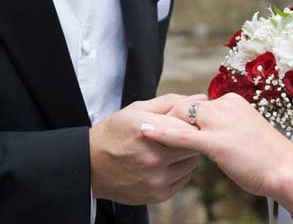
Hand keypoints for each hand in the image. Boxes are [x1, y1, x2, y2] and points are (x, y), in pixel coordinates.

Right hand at [89, 94, 206, 204]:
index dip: (193, 122)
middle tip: (178, 134)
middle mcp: (154, 157)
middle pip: (194, 145)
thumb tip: (202, 98)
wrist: (90, 165)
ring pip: (192, 162)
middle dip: (190, 138)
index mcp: (148, 131)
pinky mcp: (159, 194)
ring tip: (167, 149)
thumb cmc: (115, 132)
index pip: (190, 126)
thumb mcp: (137, 110)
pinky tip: (163, 164)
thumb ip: (172, 102)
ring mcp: (156, 179)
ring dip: (185, 155)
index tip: (188, 121)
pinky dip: (179, 170)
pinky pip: (184, 178)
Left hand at [141, 93, 292, 197]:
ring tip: (139, 128)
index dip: (181, 114)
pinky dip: (161, 133)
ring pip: (181, 117)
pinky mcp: (216, 141)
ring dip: (161, 124)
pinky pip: (182, 135)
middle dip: (167, 117)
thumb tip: (214, 133)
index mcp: (234, 102)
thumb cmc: (270, 157)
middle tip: (149, 126)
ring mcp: (221, 122)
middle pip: (186, 107)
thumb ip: (229, 127)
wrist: (287, 170)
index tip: (168, 120)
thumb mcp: (247, 133)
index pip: (198, 104)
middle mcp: (226, 106)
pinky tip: (145, 132)